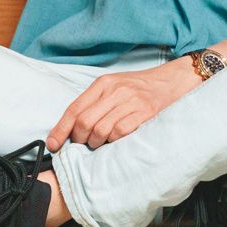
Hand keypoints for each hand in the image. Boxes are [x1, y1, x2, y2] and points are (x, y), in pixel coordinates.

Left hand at [46, 60, 198, 150]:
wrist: (173, 81)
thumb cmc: (141, 87)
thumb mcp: (114, 86)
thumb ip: (94, 103)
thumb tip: (71, 128)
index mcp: (103, 83)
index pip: (74, 109)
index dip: (60, 129)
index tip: (53, 144)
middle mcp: (115, 91)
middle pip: (85, 122)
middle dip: (79, 139)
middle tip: (84, 144)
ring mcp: (131, 102)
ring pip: (100, 130)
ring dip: (97, 143)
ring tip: (101, 143)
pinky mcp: (144, 113)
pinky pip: (119, 133)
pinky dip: (113, 141)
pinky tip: (116, 139)